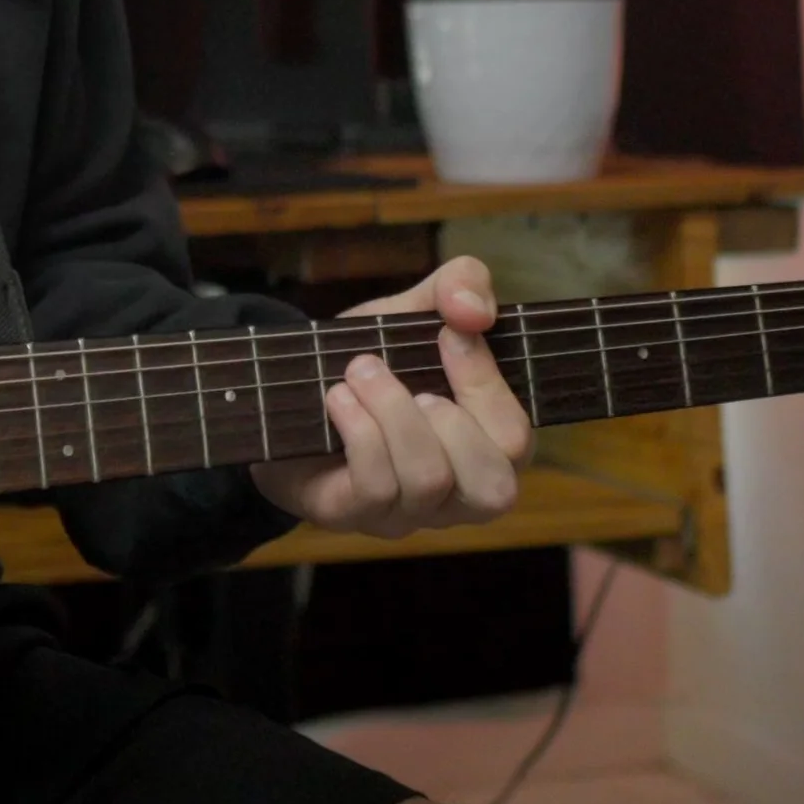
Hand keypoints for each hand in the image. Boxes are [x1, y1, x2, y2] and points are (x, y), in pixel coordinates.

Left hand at [250, 255, 529, 537]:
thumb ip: (459, 287)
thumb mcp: (415, 311)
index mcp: (487, 446)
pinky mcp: (356, 516)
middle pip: (494, 488)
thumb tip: (472, 307)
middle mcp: (457, 494)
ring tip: (359, 372)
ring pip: (428, 481)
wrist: (288, 394)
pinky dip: (360, 432)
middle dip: (454, 422)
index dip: (487, 386)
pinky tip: (338, 399)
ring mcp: (408, 514)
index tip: (449, 332)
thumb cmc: (373, 361)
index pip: (515, 440)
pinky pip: (376, 487)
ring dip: (394, 413)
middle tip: (414, 382)